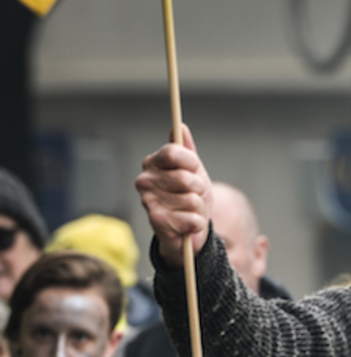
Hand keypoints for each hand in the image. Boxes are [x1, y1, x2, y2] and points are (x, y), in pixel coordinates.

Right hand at [135, 123, 212, 268]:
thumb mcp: (193, 170)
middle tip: (193, 195)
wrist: (187, 229)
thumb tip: (181, 127)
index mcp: (153, 163)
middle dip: (199, 189)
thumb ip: (187, 150)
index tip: (194, 170)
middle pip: (185, 178)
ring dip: (198, 208)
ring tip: (189, 210)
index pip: (174, 152)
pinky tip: (187, 224)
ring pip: (192, 200)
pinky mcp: (156, 222)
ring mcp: (148, 201)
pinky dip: (196, 223)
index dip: (191, 163)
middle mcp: (145, 180)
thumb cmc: (190, 196)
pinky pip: (192, 219)